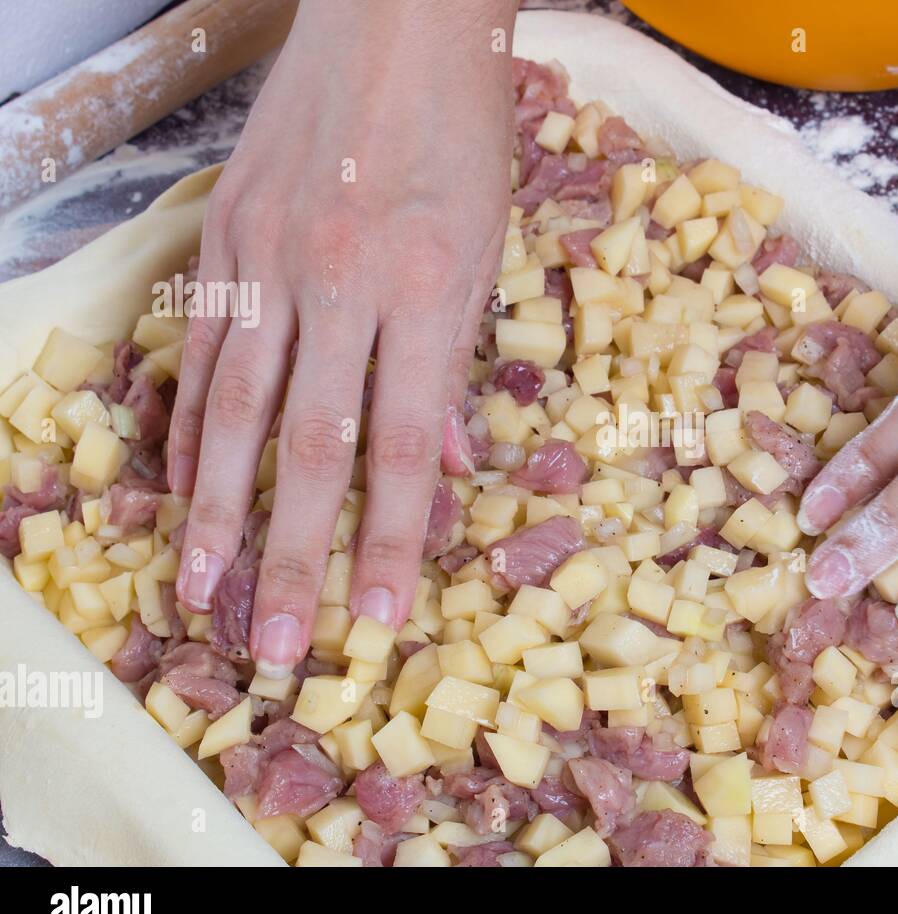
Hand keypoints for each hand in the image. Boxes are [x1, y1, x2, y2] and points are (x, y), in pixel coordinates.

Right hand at [170, 0, 516, 675]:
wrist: (392, 20)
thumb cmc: (462, 134)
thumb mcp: (489, 248)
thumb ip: (458, 361)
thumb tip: (446, 463)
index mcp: (427, 290)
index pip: (405, 445)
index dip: (389, 540)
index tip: (375, 619)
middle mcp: (340, 282)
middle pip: (310, 445)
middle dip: (294, 554)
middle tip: (280, 644)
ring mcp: (269, 259)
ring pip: (234, 408)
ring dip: (218, 510)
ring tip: (205, 589)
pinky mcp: (221, 239)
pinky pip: (202, 350)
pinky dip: (193, 425)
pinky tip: (185, 487)